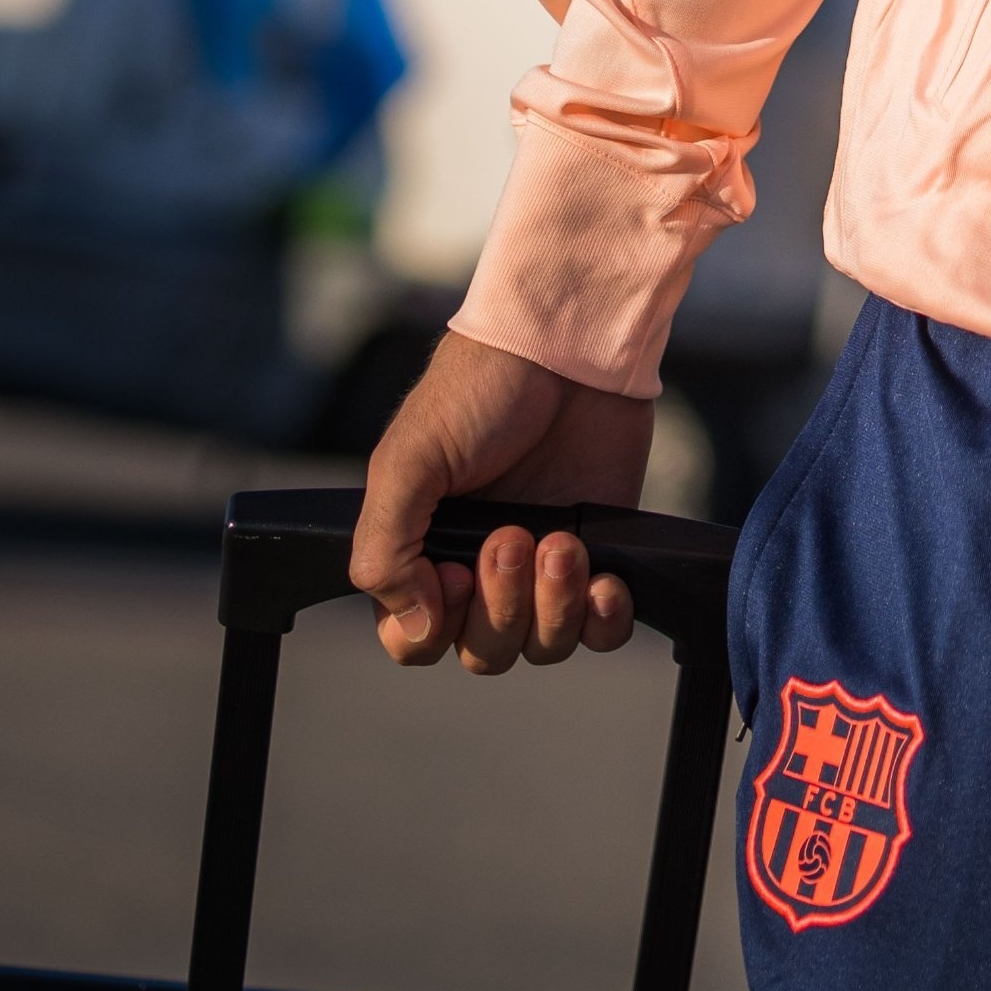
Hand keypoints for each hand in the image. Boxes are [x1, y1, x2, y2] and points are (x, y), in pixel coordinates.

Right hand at [350, 330, 658, 673]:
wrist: (571, 341)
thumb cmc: (481, 388)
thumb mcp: (407, 460)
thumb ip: (385, 547)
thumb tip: (410, 622)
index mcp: (425, 547)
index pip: (414, 638)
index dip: (432, 629)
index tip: (453, 577)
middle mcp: (483, 566)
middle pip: (484, 650)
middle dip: (500, 607)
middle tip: (512, 537)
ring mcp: (544, 561)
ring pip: (543, 645)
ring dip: (552, 608)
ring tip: (562, 541)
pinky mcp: (602, 548)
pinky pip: (602, 628)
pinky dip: (603, 621)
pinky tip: (605, 581)